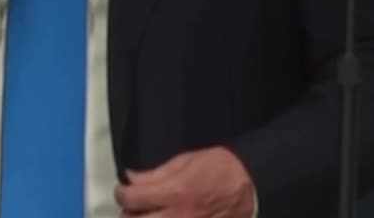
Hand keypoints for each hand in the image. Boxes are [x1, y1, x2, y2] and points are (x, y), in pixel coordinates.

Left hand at [115, 147, 254, 217]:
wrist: (251, 183)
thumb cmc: (219, 168)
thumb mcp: (183, 162)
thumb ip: (154, 175)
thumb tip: (131, 178)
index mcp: (174, 193)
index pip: (130, 199)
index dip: (121, 193)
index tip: (124, 190)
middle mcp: (179, 216)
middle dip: (129, 214)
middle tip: (133, 207)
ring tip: (149, 214)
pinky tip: (166, 217)